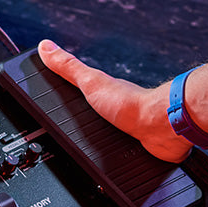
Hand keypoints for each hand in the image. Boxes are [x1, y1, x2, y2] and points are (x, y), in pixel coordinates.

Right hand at [37, 40, 193, 162]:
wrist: (161, 127)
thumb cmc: (130, 105)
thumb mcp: (91, 83)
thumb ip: (69, 68)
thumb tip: (46, 47)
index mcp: (104, 92)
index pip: (80, 92)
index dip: (68, 97)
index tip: (55, 99)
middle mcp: (117, 108)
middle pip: (93, 116)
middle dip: (83, 124)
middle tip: (68, 130)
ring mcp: (128, 128)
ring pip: (108, 136)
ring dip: (102, 141)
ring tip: (86, 149)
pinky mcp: (137, 147)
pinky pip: (123, 153)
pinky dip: (118, 155)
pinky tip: (111, 159)